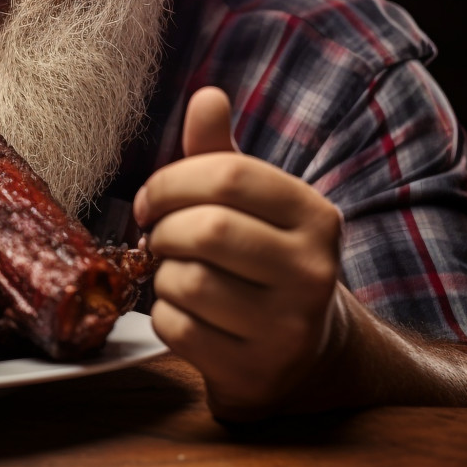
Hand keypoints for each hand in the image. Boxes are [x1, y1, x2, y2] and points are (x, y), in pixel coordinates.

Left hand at [134, 86, 344, 420]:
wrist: (302, 351)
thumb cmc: (262, 259)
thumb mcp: (252, 205)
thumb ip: (221, 154)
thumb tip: (207, 95)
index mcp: (315, 216)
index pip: (229, 175)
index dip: (171, 182)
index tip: (150, 200)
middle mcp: (313, 271)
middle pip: (207, 229)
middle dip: (162, 229)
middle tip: (157, 237)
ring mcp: (289, 327)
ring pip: (187, 281)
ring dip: (161, 275)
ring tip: (176, 274)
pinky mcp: (256, 371)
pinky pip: (177, 328)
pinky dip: (163, 315)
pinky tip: (184, 312)